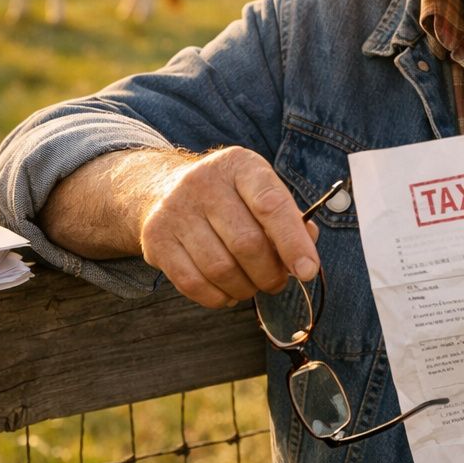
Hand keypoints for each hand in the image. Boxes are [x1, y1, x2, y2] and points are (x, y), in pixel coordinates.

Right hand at [140, 146, 319, 308]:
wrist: (164, 189)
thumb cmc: (229, 197)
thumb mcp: (260, 192)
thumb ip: (289, 220)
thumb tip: (306, 256)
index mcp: (239, 165)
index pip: (271, 204)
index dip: (293, 242)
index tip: (308, 271)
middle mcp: (203, 182)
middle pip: (247, 244)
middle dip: (270, 273)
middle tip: (277, 281)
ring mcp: (175, 209)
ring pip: (221, 269)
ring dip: (245, 289)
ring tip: (251, 285)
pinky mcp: (156, 238)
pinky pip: (193, 284)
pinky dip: (218, 297)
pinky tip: (226, 291)